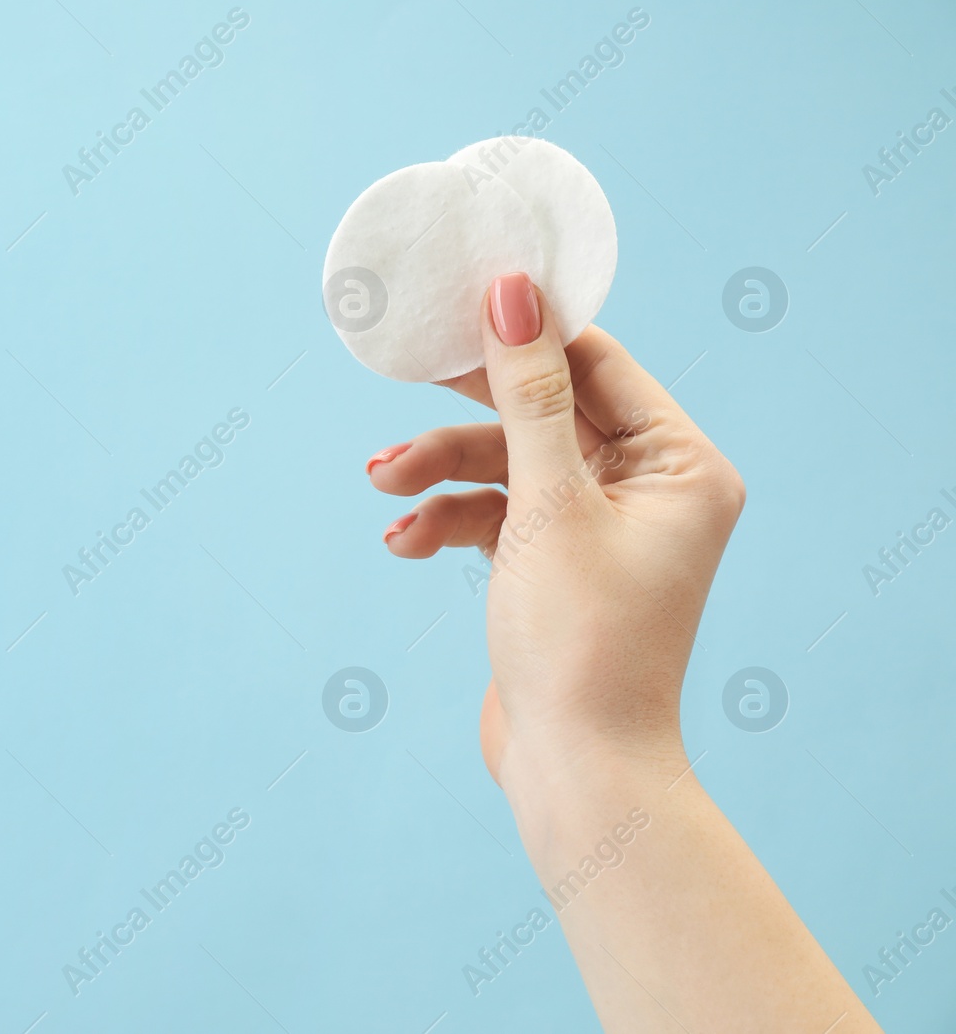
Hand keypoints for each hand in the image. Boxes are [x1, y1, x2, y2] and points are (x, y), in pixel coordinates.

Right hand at [366, 272, 744, 785]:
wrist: (575, 773)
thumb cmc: (581, 642)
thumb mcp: (548, 504)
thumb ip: (530, 395)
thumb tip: (515, 292)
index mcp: (681, 466)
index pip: (598, 364)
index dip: (527, 332)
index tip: (459, 301)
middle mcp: (650, 490)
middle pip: (544, 412)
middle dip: (466, 412)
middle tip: (406, 372)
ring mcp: (600, 529)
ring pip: (509, 466)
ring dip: (441, 473)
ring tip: (383, 485)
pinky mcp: (555, 564)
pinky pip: (497, 516)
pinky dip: (449, 522)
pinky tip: (404, 543)